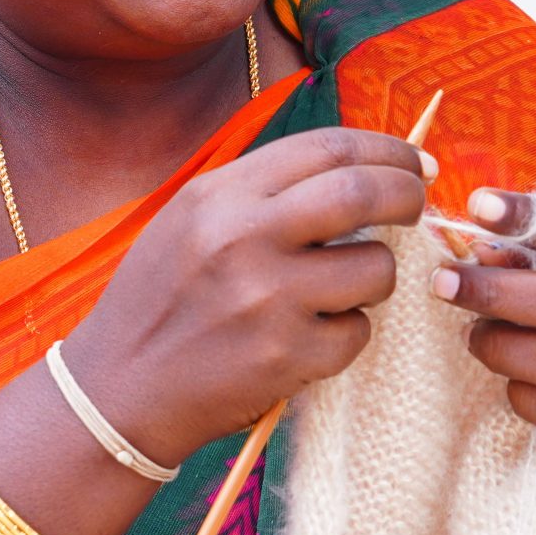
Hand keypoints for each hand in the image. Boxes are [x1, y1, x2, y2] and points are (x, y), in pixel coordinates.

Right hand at [62, 127, 433, 463]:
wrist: (119, 387)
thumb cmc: (162, 299)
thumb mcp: (191, 220)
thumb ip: (262, 192)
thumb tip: (358, 169)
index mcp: (220, 195)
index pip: (328, 147)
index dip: (385, 149)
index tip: (412, 162)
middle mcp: (244, 236)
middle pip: (364, 192)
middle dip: (407, 195)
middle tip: (416, 206)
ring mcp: (268, 298)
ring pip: (376, 267)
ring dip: (376, 275)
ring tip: (342, 288)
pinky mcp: (287, 355)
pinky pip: (357, 331)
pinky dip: (348, 332)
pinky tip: (311, 337)